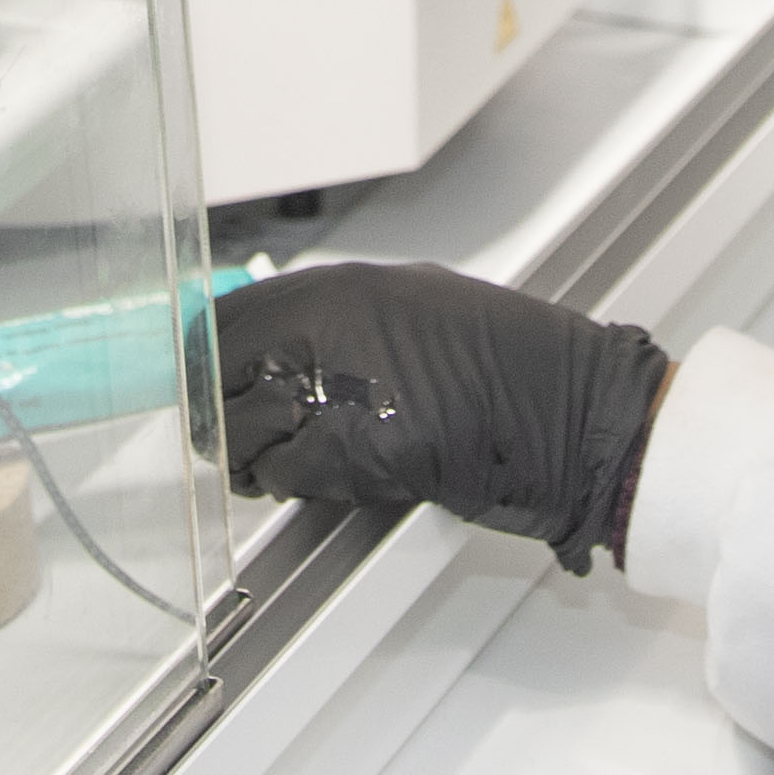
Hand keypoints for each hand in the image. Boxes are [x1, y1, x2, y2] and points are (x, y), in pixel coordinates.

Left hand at [204, 261, 670, 575]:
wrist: (570, 411)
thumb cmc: (509, 364)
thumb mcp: (414, 306)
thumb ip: (339, 320)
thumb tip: (269, 346)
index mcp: (344, 288)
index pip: (226, 318)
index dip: (207, 359)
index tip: (203, 382)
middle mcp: (333, 326)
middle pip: (219, 372)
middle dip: (220, 410)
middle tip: (233, 435)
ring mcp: (345, 386)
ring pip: (244, 429)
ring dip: (254, 455)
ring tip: (286, 460)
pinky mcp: (362, 448)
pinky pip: (288, 475)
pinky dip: (295, 486)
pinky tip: (326, 479)